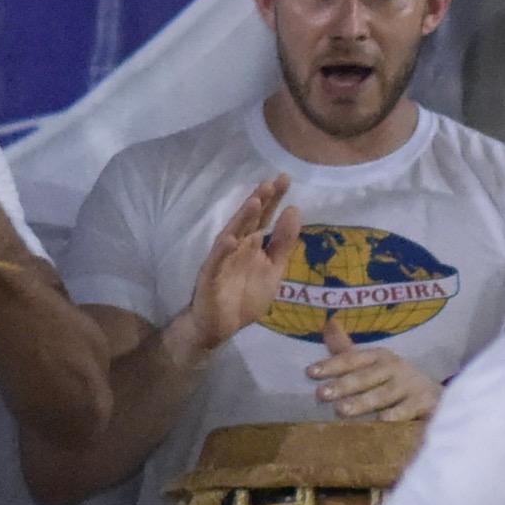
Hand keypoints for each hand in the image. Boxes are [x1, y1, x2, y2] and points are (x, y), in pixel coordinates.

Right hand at [174, 175, 295, 359]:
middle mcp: (237, 246)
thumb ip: (283, 244)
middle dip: (259, 201)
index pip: (264, 217)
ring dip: (241, 220)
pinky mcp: (210, 277)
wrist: (220, 326)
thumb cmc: (246, 296)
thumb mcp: (273, 270)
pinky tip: (230, 239)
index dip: (273, 199)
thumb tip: (295, 210)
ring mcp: (222, 260)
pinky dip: (222, 251)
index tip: (285, 178)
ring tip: (254, 202)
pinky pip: (216, 263)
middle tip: (271, 182)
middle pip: (249, 221)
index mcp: (252, 244)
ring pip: (232, 236)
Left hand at [302, 319, 440, 420]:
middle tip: (321, 394)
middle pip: (366, 376)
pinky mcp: (424, 401)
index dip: (331, 365)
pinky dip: (397, 414)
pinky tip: (382, 421)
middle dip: (343, 385)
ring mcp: (410, 385)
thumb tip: (327, 323)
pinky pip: (408, 408)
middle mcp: (394, 367)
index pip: (352, 358)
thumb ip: (347, 350)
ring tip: (342, 411)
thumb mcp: (372, 363)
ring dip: (363, 401)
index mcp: (379, 357)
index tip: (310, 372)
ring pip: (384, 394)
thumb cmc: (395, 380)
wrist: (436, 397)